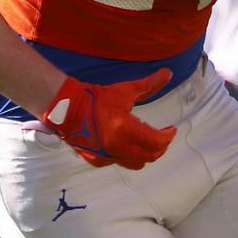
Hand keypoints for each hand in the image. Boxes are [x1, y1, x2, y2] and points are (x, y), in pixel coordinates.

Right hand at [41, 70, 175, 169]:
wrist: (66, 108)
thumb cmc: (95, 97)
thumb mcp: (125, 90)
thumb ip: (149, 84)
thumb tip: (168, 73)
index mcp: (123, 128)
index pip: (157, 141)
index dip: (168, 136)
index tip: (170, 129)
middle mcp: (116, 146)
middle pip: (150, 156)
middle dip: (160, 146)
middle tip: (162, 136)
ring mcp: (106, 156)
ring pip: (137, 164)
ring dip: (146, 154)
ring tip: (147, 142)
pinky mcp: (98, 160)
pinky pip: (120, 162)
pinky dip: (128, 155)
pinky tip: (127, 144)